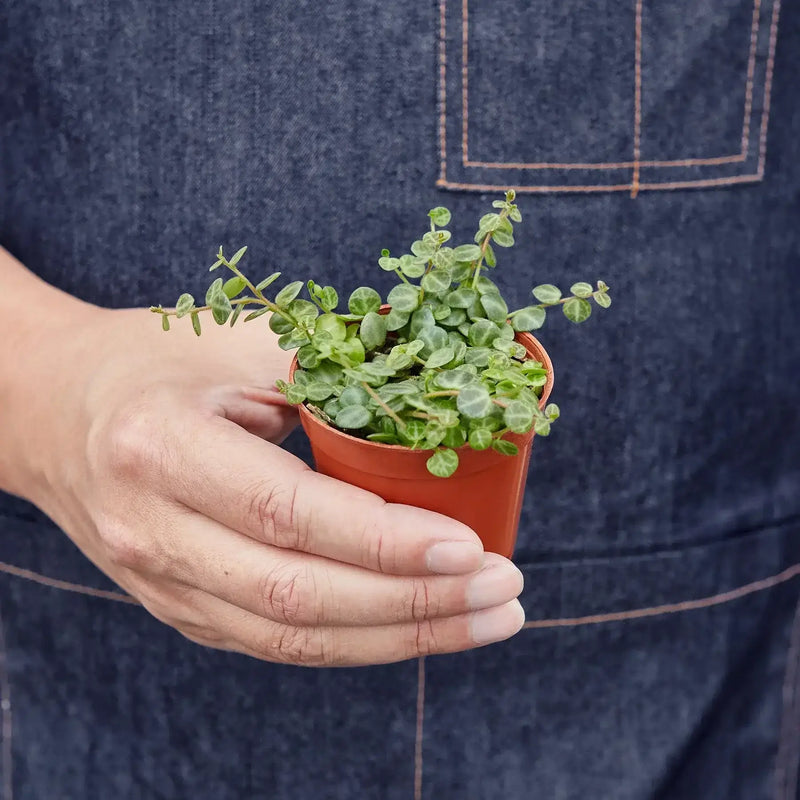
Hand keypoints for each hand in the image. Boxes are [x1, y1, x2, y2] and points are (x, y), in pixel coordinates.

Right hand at [18, 305, 524, 665]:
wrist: (57, 408)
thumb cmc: (157, 361)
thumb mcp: (235, 342)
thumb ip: (329, 366)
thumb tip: (443, 387)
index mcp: (162, 449)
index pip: (286, 513)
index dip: (384, 541)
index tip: (471, 548)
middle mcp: (153, 531)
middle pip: (297, 597)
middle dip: (414, 604)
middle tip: (504, 590)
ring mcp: (161, 582)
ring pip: (291, 639)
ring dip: (400, 638)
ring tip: (486, 620)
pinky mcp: (179, 606)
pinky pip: (276, 643)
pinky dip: (359, 642)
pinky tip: (420, 626)